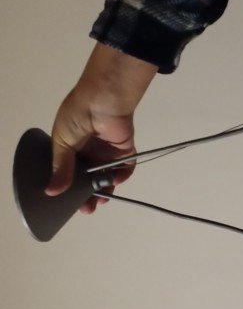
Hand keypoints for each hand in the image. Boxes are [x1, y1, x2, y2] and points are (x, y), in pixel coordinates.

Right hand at [45, 42, 156, 212]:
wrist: (104, 99)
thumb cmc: (78, 116)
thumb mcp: (62, 141)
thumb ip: (61, 168)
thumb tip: (52, 192)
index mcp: (70, 147)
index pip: (69, 173)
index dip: (69, 188)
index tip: (67, 203)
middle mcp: (88, 151)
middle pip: (89, 179)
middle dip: (87, 194)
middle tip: (87, 209)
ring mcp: (107, 151)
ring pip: (106, 176)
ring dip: (105, 189)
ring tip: (101, 200)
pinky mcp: (124, 149)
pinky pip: (124, 167)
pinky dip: (121, 176)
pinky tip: (114, 181)